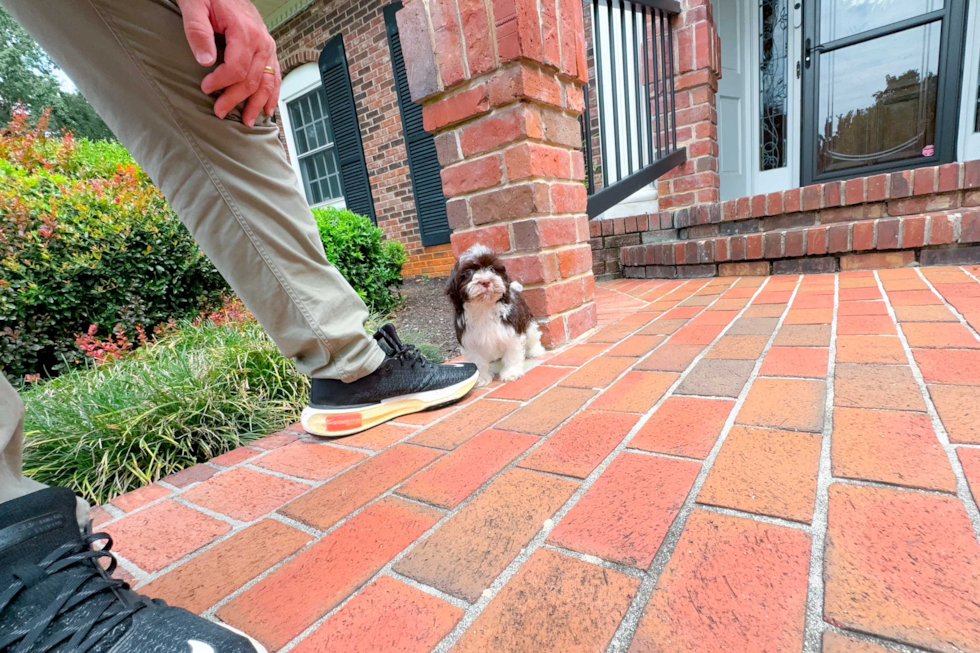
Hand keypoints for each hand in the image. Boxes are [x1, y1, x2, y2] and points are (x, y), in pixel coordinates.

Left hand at [177, 0, 280, 126]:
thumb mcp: (195, 6)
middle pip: (252, 79)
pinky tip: (268, 108)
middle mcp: (261, 41)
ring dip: (257, 104)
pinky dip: (272, 94)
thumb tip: (206, 60)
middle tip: (219, 111)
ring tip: (248, 121)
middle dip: (235, 99)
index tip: (205, 88)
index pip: (237, 68)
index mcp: (245, 32)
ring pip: (266, 82)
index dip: (221, 83)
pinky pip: (275, 75)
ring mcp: (267, 46)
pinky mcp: (267, 49)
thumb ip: (198, 32)